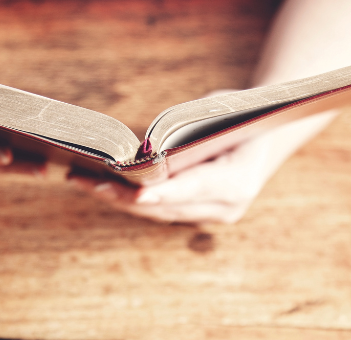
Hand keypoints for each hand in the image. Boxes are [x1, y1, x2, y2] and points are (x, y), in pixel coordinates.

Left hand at [69, 110, 336, 223]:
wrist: (266, 137)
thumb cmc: (241, 118)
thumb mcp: (218, 113)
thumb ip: (186, 134)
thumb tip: (144, 151)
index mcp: (237, 181)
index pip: (192, 189)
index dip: (162, 193)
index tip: (136, 194)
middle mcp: (226, 206)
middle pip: (167, 207)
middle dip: (124, 196)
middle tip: (86, 182)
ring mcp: (214, 215)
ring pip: (159, 213)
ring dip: (121, 200)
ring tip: (84, 182)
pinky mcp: (201, 216)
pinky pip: (162, 211)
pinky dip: (134, 201)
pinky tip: (106, 188)